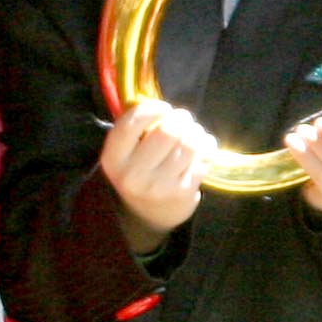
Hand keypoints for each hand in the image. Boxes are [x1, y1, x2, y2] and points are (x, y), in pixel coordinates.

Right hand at [100, 97, 208, 240]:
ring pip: (190, 143)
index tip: (163, 108)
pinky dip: (207, 147)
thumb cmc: (140, 170)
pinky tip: (202, 149)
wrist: (148, 214)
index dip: (153, 108)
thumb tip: (164, 107)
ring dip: (197, 132)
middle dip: (181, 119)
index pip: (133, 122)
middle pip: (168, 131)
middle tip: (183, 120)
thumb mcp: (126, 152)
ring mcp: (159, 186)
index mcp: (113, 158)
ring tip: (193, 134)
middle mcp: (133, 174)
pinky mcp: (183, 192)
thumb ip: (138, 128)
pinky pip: (204, 158)